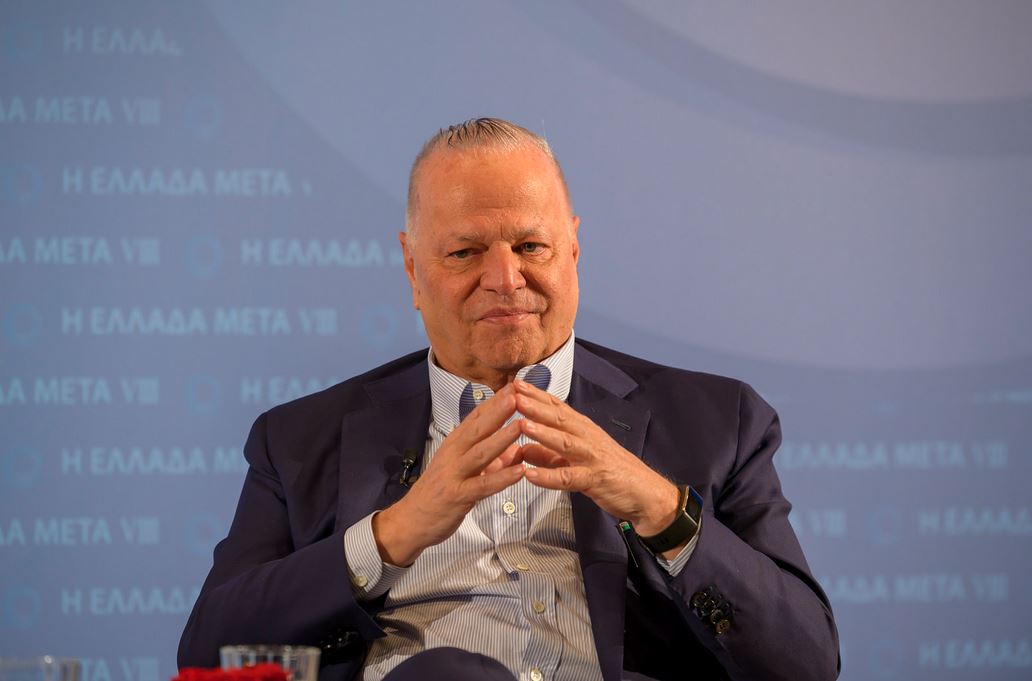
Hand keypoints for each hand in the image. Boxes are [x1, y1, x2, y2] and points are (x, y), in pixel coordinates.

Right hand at [373, 384, 524, 565]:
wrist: (411, 520)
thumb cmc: (439, 494)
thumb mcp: (464, 471)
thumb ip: (491, 461)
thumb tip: (517, 449)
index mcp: (454, 445)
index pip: (476, 417)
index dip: (495, 401)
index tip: (514, 386)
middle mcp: (453, 455)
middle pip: (478, 428)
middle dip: (499, 411)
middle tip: (519, 394)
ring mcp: (454, 474)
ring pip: (480, 453)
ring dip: (502, 438)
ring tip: (522, 425)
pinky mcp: (457, 496)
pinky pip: (483, 485)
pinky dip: (502, 477)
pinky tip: (520, 471)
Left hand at [514, 380, 679, 537]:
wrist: (646, 493)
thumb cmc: (613, 473)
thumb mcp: (576, 461)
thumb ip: (548, 455)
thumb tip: (522, 449)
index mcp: (583, 430)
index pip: (557, 407)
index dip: (536, 395)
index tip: (516, 384)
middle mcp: (588, 438)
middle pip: (559, 418)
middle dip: (535, 406)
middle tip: (513, 394)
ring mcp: (592, 458)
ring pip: (565, 443)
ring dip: (542, 433)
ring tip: (521, 425)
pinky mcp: (595, 479)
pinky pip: (569, 478)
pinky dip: (548, 477)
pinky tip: (530, 475)